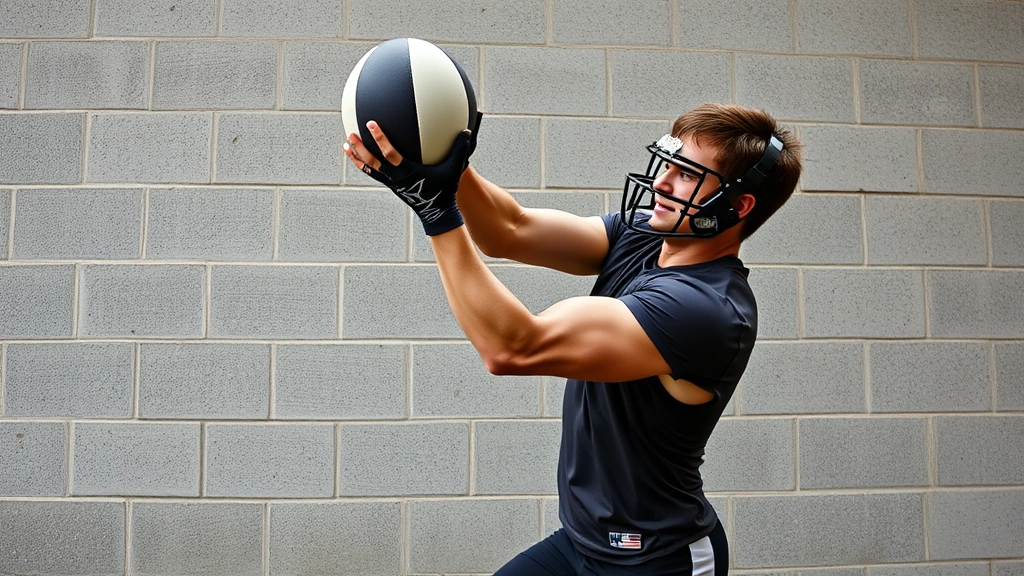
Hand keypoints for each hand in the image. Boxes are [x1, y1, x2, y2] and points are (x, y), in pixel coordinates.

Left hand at [344, 120, 474, 235]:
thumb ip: (459, 149)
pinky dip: (363, 164)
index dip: (380, 139)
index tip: (371, 124)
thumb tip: (468, 130)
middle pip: (373, 162)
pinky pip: (373, 173)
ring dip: (357, 157)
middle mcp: (396, 177)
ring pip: (369, 168)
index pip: (390, 153)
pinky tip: (358, 156)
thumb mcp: (454, 170)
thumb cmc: (445, 190)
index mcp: (408, 172)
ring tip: (345, 145)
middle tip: (351, 133)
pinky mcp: (390, 185)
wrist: (436, 213)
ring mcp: (391, 182)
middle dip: (361, 148)